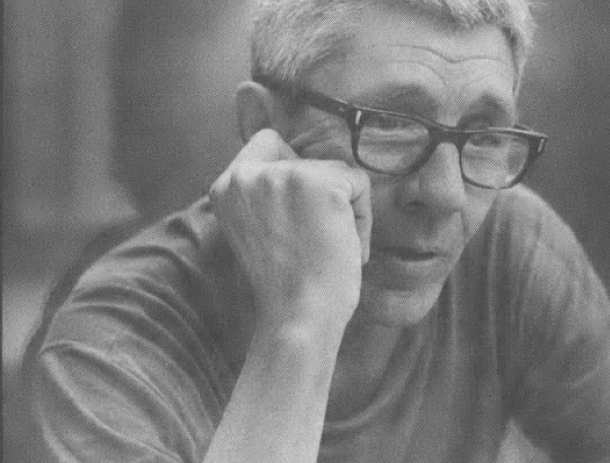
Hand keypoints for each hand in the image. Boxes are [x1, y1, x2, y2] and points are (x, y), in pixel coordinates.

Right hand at [209, 129, 371, 330]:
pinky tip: (346, 247)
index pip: (268, 141)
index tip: (299, 214)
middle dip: (322, 197)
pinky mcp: (321, 182)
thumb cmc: (285, 284)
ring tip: (328, 247)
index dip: (294, 171)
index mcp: (225, 185)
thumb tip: (304, 168)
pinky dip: (363, 217)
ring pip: (336, 171)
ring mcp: (283, 175)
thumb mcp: (258, 228)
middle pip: (308, 159)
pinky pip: (359, 183)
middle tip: (314, 241)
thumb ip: (267, 194)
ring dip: (343, 209)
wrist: (297, 318)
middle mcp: (247, 174)